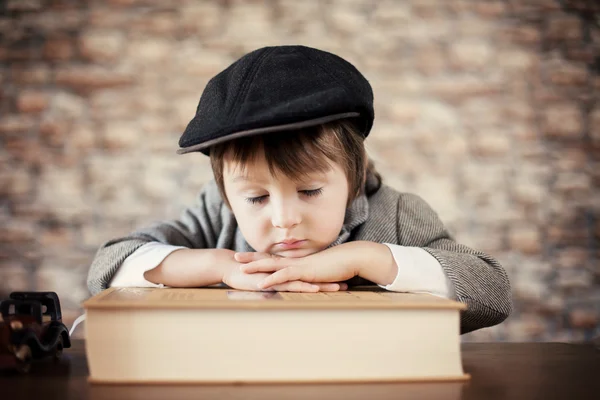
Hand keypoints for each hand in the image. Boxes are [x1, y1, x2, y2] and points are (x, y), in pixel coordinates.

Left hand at [236, 243, 361, 289]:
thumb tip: (309, 277)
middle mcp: (296, 262)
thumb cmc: (340, 265)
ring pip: (273, 265)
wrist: (352, 259)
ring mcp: (300, 266)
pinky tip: (261, 284)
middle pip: (269, 258)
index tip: (247, 257)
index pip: (275, 258)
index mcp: (298, 261)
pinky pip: (285, 276)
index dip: (260, 257)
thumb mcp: (322, 270)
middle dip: (251, 258)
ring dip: (256, 267)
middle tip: (235, 257)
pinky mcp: (305, 273)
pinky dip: (272, 279)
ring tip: (241, 270)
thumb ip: (313, 273)